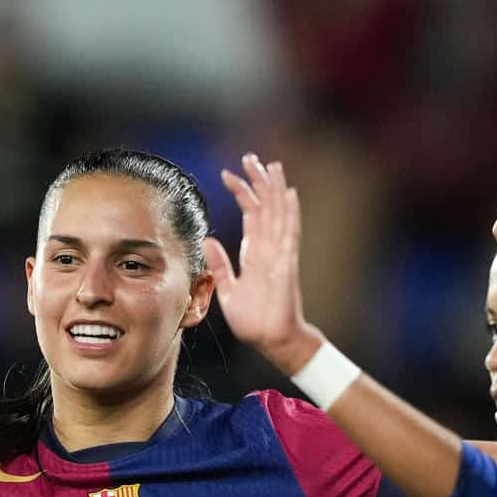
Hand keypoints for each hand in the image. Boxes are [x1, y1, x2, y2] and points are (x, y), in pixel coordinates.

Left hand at [201, 154, 322, 374]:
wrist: (271, 339)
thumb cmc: (253, 319)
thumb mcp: (228, 290)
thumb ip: (220, 265)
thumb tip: (207, 241)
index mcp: (255, 253)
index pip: (250, 215)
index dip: (241, 193)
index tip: (227, 174)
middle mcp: (269, 249)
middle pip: (265, 207)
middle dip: (259, 181)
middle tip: (250, 157)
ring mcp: (280, 254)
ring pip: (278, 213)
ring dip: (275, 189)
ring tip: (272, 165)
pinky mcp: (286, 264)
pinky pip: (289, 234)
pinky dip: (289, 213)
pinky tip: (289, 194)